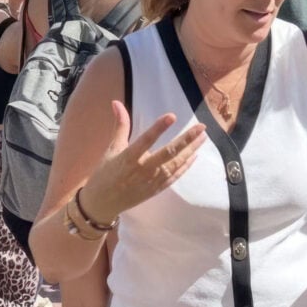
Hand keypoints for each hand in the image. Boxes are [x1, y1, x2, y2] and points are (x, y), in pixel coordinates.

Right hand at [80, 101, 205, 222]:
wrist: (102, 203)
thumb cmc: (105, 173)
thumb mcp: (112, 148)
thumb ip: (120, 125)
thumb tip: (116, 102)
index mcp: (129, 157)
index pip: (146, 140)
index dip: (159, 128)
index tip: (172, 116)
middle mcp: (143, 169)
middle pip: (168, 153)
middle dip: (186, 139)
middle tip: (202, 127)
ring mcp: (152, 181)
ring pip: (176, 164)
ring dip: (191, 150)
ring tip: (203, 137)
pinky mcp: (157, 189)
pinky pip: (175, 176)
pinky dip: (186, 166)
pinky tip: (195, 155)